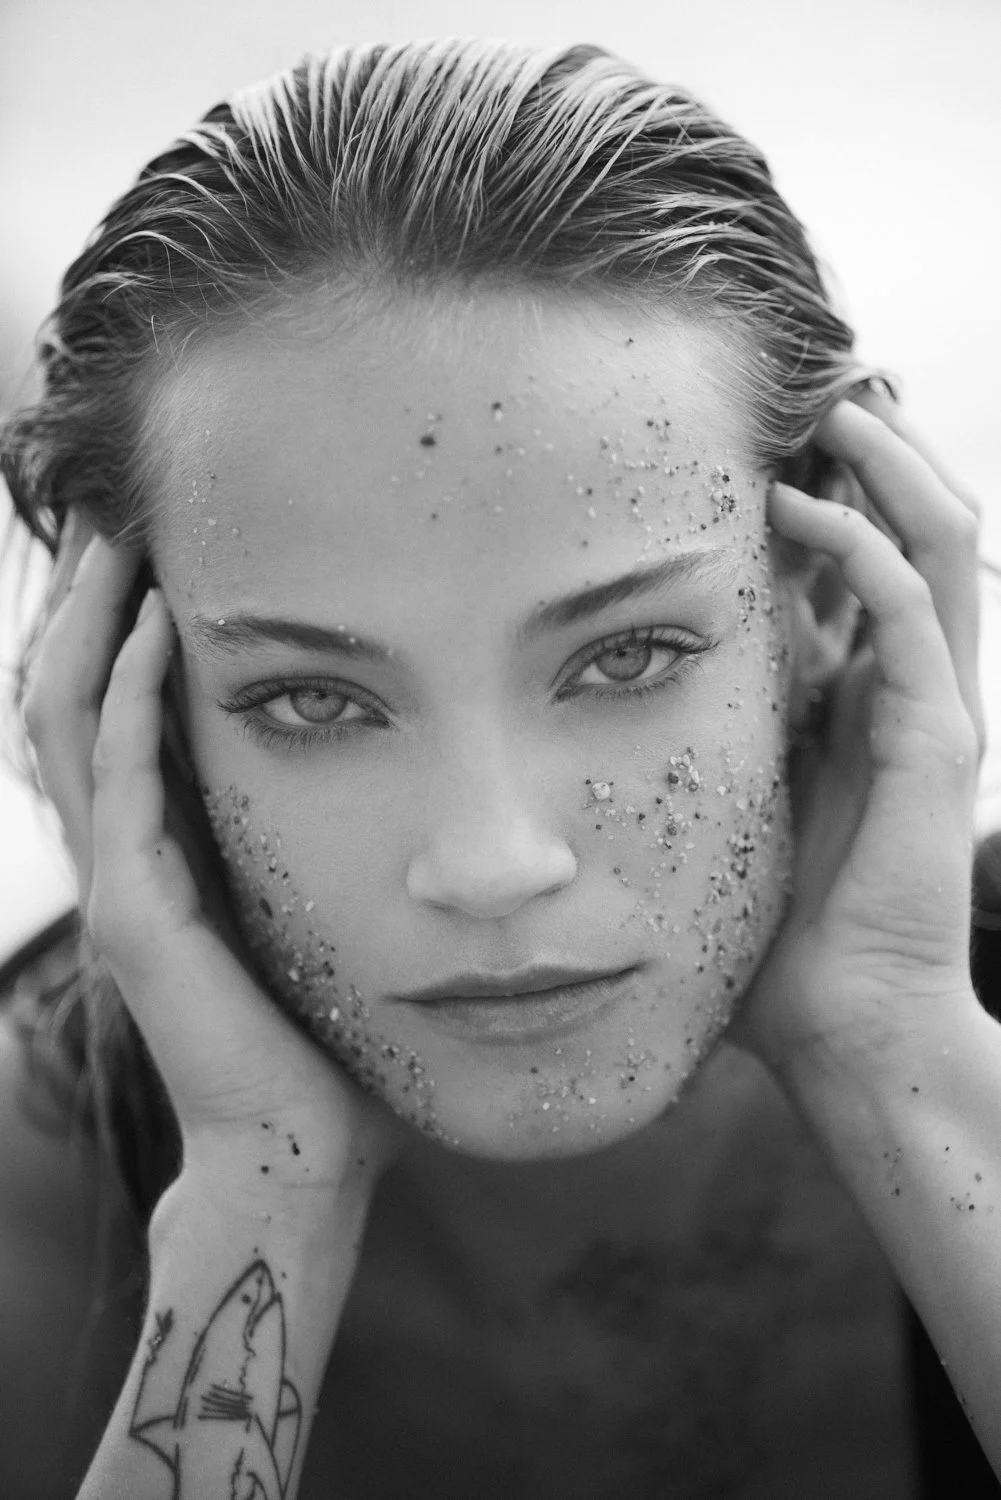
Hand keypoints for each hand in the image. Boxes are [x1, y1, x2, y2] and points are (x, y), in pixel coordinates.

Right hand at [22, 527, 398, 1205]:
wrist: (296, 1143)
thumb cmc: (314, 1030)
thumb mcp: (294, 900)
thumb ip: (284, 833)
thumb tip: (350, 753)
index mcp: (150, 847)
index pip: (96, 709)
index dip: (100, 623)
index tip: (139, 541)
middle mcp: (116, 855)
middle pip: (58, 695)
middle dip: (76, 599)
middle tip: (105, 508)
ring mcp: (116, 885)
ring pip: (62, 724)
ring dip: (85, 625)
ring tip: (114, 539)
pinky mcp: (137, 917)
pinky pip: (120, 784)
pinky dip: (129, 699)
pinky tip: (151, 631)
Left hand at [733, 392, 985, 1078]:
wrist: (844, 1024)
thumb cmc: (784, 932)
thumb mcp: (746, 800)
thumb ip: (729, 738)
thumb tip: (642, 691)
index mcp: (876, 699)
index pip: (881, 561)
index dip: (848, 489)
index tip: (774, 434)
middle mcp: (918, 690)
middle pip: (927, 531)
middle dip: (883, 454)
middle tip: (820, 389)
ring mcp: (939, 708)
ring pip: (942, 545)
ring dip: (890, 468)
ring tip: (831, 407)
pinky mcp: (939, 739)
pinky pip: (910, 612)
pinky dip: (862, 546)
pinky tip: (796, 507)